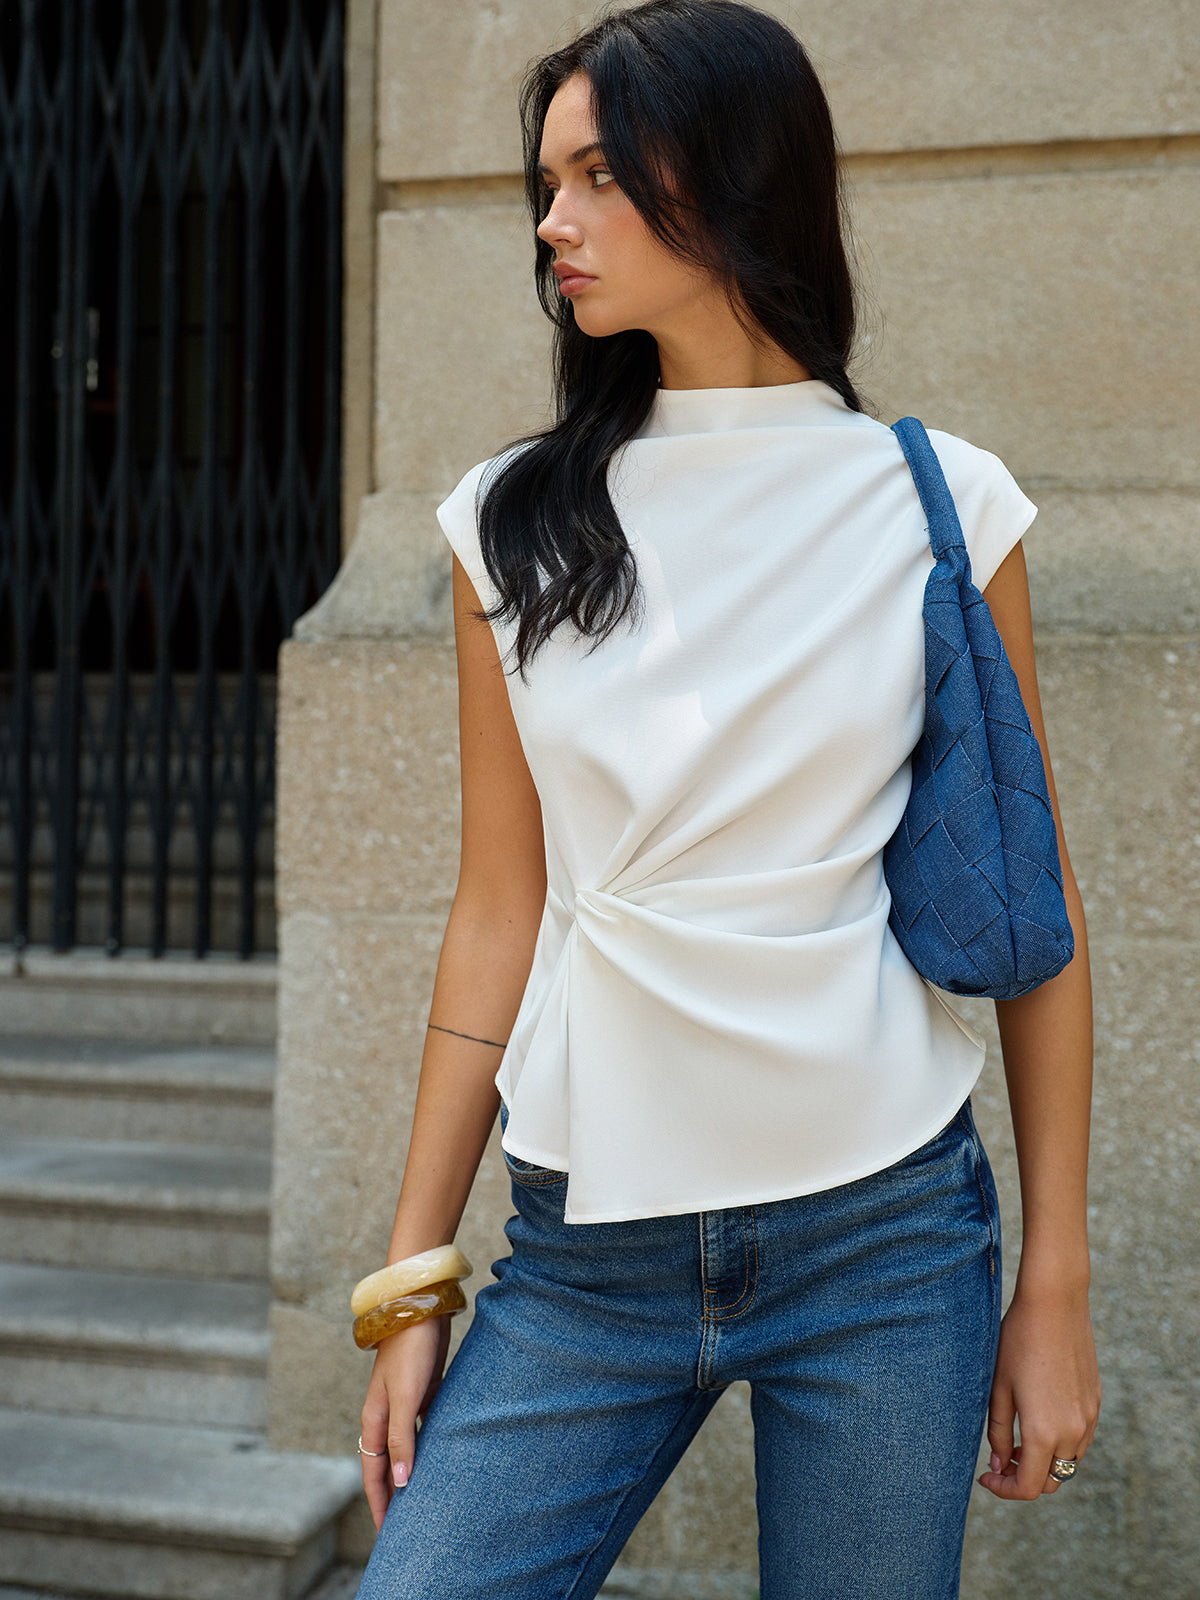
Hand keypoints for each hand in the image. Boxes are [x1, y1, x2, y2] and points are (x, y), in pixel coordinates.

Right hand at [359, 1314, 452, 1529]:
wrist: (420, 1309)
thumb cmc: (411, 1351)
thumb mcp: (405, 1398)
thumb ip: (402, 1439)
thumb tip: (399, 1481)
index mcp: (375, 1419)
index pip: (374, 1472)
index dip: (379, 1502)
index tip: (386, 1532)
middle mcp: (386, 1415)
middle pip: (387, 1464)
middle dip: (391, 1494)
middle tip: (403, 1525)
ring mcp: (404, 1404)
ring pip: (405, 1448)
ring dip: (410, 1471)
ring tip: (422, 1498)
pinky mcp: (423, 1392)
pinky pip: (423, 1429)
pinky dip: (427, 1447)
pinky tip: (441, 1457)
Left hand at [978, 1283, 1100, 1500]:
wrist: (1054, 1305)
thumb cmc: (1018, 1342)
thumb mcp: (999, 1388)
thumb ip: (998, 1432)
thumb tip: (998, 1465)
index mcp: (1044, 1432)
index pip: (1028, 1486)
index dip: (1004, 1489)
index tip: (986, 1478)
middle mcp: (1073, 1432)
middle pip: (1050, 1481)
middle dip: (1023, 1479)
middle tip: (999, 1462)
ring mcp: (1089, 1419)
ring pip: (1068, 1463)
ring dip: (1043, 1463)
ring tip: (1016, 1442)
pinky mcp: (1095, 1403)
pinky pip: (1080, 1440)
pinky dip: (1060, 1444)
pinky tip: (1039, 1421)